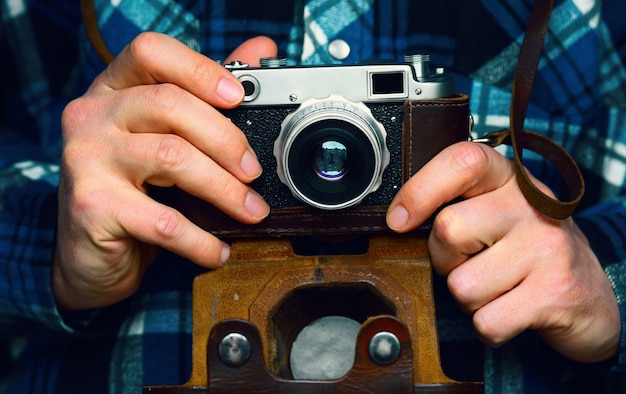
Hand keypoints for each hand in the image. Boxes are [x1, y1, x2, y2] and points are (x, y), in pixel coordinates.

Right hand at [53, 33, 276, 309]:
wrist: (89, 255)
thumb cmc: (135, 191)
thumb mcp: (167, 138)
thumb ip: (208, 96)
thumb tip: (262, 51)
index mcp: (113, 90)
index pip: (151, 53)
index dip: (199, 68)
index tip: (239, 96)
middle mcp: (92, 115)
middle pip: (170, 104)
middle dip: (226, 139)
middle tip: (254, 171)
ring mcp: (86, 159)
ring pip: (172, 157)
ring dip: (224, 190)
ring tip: (250, 211)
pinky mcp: (91, 206)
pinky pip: (163, 220)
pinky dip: (200, 239)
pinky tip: (217, 249)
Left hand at [387, 141, 619, 362]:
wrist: (589, 294)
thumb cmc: (526, 250)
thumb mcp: (495, 212)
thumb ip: (455, 203)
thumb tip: (396, 218)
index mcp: (510, 179)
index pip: (462, 162)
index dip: (420, 190)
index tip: (398, 220)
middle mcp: (531, 206)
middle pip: (448, 230)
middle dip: (445, 260)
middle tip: (472, 263)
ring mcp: (548, 247)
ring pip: (462, 285)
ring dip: (469, 299)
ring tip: (498, 286)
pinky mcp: (556, 292)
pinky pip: (487, 321)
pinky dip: (489, 326)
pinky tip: (511, 310)